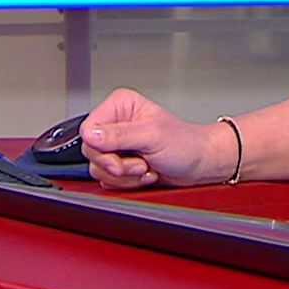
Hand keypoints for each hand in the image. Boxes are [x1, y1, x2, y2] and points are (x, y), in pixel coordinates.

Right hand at [79, 88, 228, 190]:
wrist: (199, 164)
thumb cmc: (185, 143)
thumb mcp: (152, 136)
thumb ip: (120, 135)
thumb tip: (91, 134)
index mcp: (120, 105)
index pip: (89, 128)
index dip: (100, 149)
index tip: (117, 159)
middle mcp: (115, 123)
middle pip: (91, 152)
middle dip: (117, 166)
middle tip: (140, 164)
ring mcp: (117, 145)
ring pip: (99, 168)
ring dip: (125, 176)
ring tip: (147, 168)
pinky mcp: (120, 163)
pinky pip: (108, 179)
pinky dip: (127, 183)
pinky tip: (145, 175)